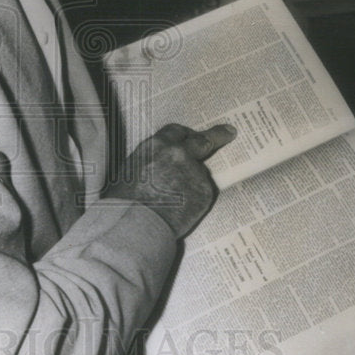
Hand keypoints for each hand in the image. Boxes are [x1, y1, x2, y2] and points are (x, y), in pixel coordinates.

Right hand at [104, 123, 236, 237]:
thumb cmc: (126, 200)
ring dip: (193, 182)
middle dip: (218, 135)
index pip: (178, 131)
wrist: (136, 223)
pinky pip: (203, 193)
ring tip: (175, 202)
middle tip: (229, 132)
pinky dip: (196, 199)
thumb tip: (162, 163)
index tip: (195, 134)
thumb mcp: (133, 169)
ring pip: (200, 174)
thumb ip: (153, 160)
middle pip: (203, 141)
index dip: (187, 133)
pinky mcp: (205, 191)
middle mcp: (179, 153)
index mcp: (157, 145)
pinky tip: (181, 210)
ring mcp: (194, 172)